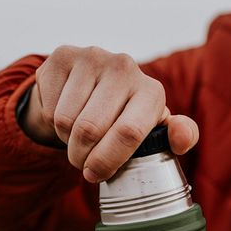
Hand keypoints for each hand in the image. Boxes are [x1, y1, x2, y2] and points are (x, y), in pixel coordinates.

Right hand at [21, 45, 198, 181]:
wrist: (91, 86)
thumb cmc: (126, 117)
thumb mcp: (154, 130)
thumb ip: (179, 137)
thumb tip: (181, 137)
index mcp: (151, 91)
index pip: (129, 132)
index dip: (107, 160)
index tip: (95, 174)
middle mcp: (125, 67)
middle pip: (90, 130)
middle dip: (81, 156)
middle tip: (82, 162)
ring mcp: (93, 57)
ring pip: (65, 121)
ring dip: (66, 140)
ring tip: (77, 136)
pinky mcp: (63, 56)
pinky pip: (49, 106)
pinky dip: (51, 122)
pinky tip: (65, 113)